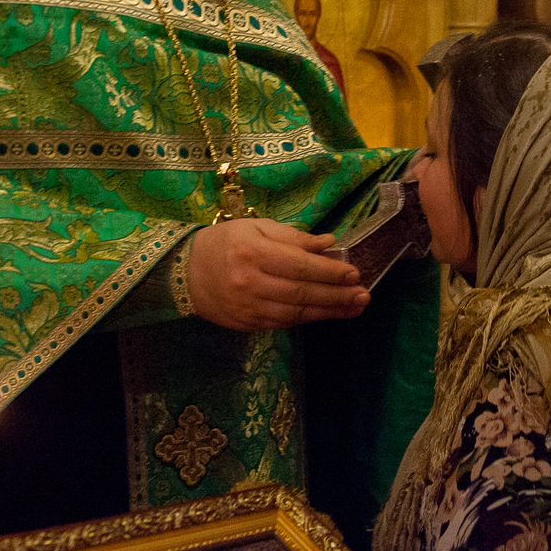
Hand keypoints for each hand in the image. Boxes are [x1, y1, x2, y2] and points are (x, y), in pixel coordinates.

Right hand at [187, 219, 369, 330]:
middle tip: (363, 295)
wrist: (186, 272)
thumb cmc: (226, 242)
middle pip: (302, 292)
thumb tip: (329, 244)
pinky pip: (285, 322)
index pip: (300, 266)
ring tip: (355, 306)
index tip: (354, 273)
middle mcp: (250, 282)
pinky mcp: (248, 322)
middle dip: (337, 295)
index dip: (330, 272)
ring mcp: (249, 306)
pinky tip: (328, 313)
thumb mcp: (256, 228)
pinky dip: (309, 318)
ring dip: (330, 311)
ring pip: (297, 312)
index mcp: (253, 253)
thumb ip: (293, 237)